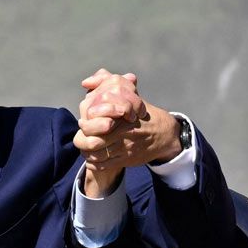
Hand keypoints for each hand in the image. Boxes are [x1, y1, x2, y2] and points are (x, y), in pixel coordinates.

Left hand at [72, 70, 183, 194]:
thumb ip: (106, 82)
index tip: (83, 123)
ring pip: (97, 155)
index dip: (86, 125)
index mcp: (121, 115)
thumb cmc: (142, 112)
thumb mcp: (129, 93)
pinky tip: (92, 159)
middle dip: (83, 141)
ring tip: (85, 149)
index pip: (95, 123)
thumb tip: (85, 82)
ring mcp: (125, 147)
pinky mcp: (127, 159)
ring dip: (87, 153)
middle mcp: (123, 131)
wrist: (165, 134)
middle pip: (93, 142)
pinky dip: (94, 163)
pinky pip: (105, 165)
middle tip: (82, 138)